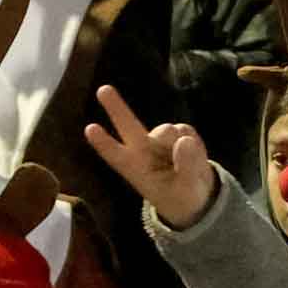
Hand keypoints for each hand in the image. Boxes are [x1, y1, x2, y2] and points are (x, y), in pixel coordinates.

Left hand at [82, 87, 219, 229]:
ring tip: (188, 167)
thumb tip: (184, 140)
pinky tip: (194, 157)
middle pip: (128, 125)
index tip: (90, 128)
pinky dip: (194, 144)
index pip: (116, 156)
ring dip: (178, 144)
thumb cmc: (182, 197)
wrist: (197, 195)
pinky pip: (186, 131)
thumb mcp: (186, 190)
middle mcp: (143, 150)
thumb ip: (186, 167)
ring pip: (168, 130)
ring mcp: (160, 139)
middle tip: (102, 90)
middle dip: (116, 108)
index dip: (104, 143)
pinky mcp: (179, 132)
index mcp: (136, 169)